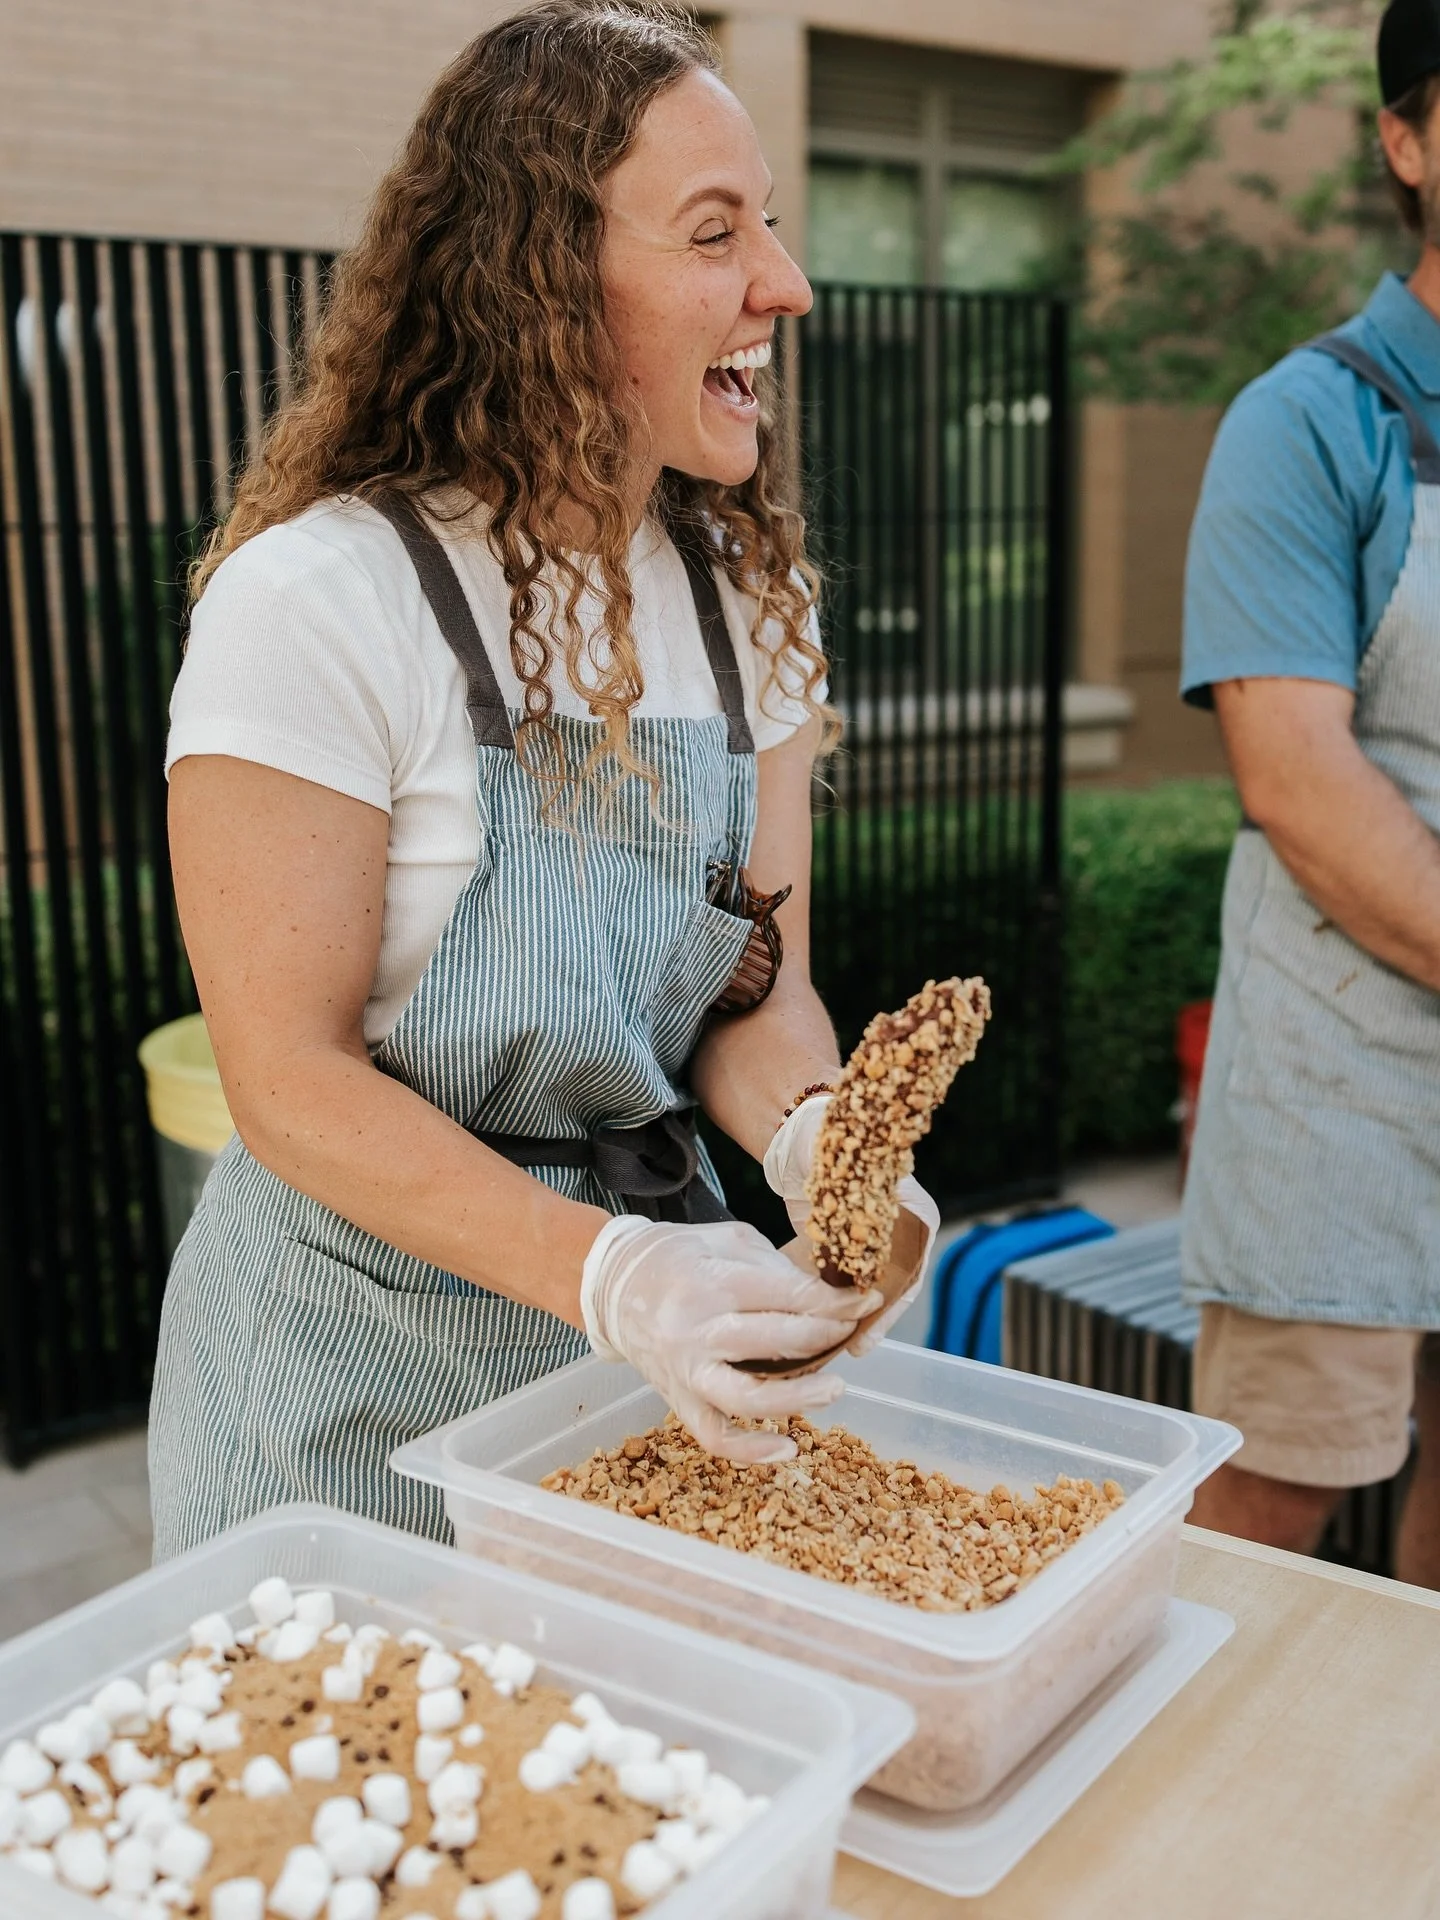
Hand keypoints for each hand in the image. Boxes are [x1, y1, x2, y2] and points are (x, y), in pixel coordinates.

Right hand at [579, 1215, 882, 1463]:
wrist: (613, 1285)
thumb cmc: (678, 1257)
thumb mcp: (726, 1240)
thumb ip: (774, 1265)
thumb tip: (827, 1294)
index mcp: (712, 1281)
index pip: (788, 1295)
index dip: (835, 1301)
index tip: (866, 1301)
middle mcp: (697, 1328)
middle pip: (775, 1341)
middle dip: (826, 1336)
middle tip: (852, 1332)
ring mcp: (686, 1369)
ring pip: (746, 1397)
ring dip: (797, 1398)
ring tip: (836, 1390)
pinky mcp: (677, 1398)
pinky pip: (714, 1435)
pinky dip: (750, 1450)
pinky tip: (788, 1449)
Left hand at [763, 1095, 940, 1352]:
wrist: (803, 1134)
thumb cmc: (829, 1139)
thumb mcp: (841, 1167)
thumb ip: (848, 1200)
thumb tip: (844, 1234)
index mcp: (918, 1215)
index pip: (910, 1271)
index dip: (890, 1305)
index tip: (869, 1329)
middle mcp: (903, 1235)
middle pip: (892, 1289)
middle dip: (870, 1321)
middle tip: (851, 1347)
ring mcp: (875, 1246)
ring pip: (867, 1293)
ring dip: (850, 1319)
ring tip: (832, 1345)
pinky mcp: (847, 1251)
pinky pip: (843, 1286)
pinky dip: (829, 1304)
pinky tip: (813, 1324)